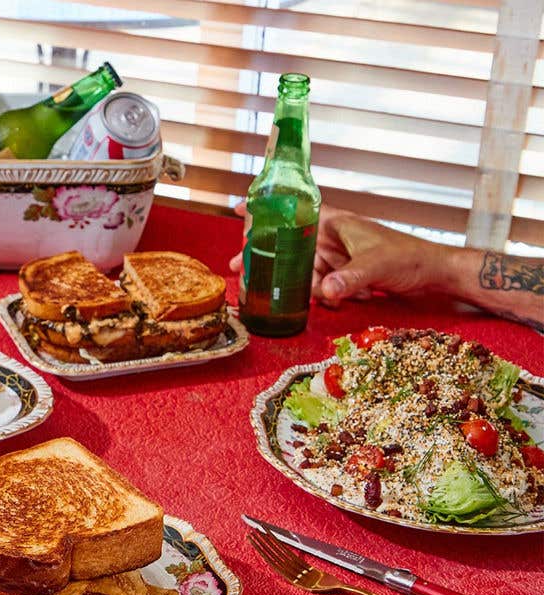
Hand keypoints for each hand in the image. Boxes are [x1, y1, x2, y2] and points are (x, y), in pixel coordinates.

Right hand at [228, 205, 441, 306]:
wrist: (437, 277)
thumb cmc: (411, 259)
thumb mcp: (377, 266)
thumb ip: (349, 279)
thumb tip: (323, 291)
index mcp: (337, 224)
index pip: (295, 210)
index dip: (268, 209)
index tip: (240, 209)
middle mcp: (333, 238)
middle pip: (290, 245)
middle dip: (267, 257)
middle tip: (239, 268)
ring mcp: (338, 258)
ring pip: (303, 270)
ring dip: (299, 286)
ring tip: (301, 297)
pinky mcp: (345, 275)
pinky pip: (319, 284)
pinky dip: (320, 295)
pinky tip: (331, 303)